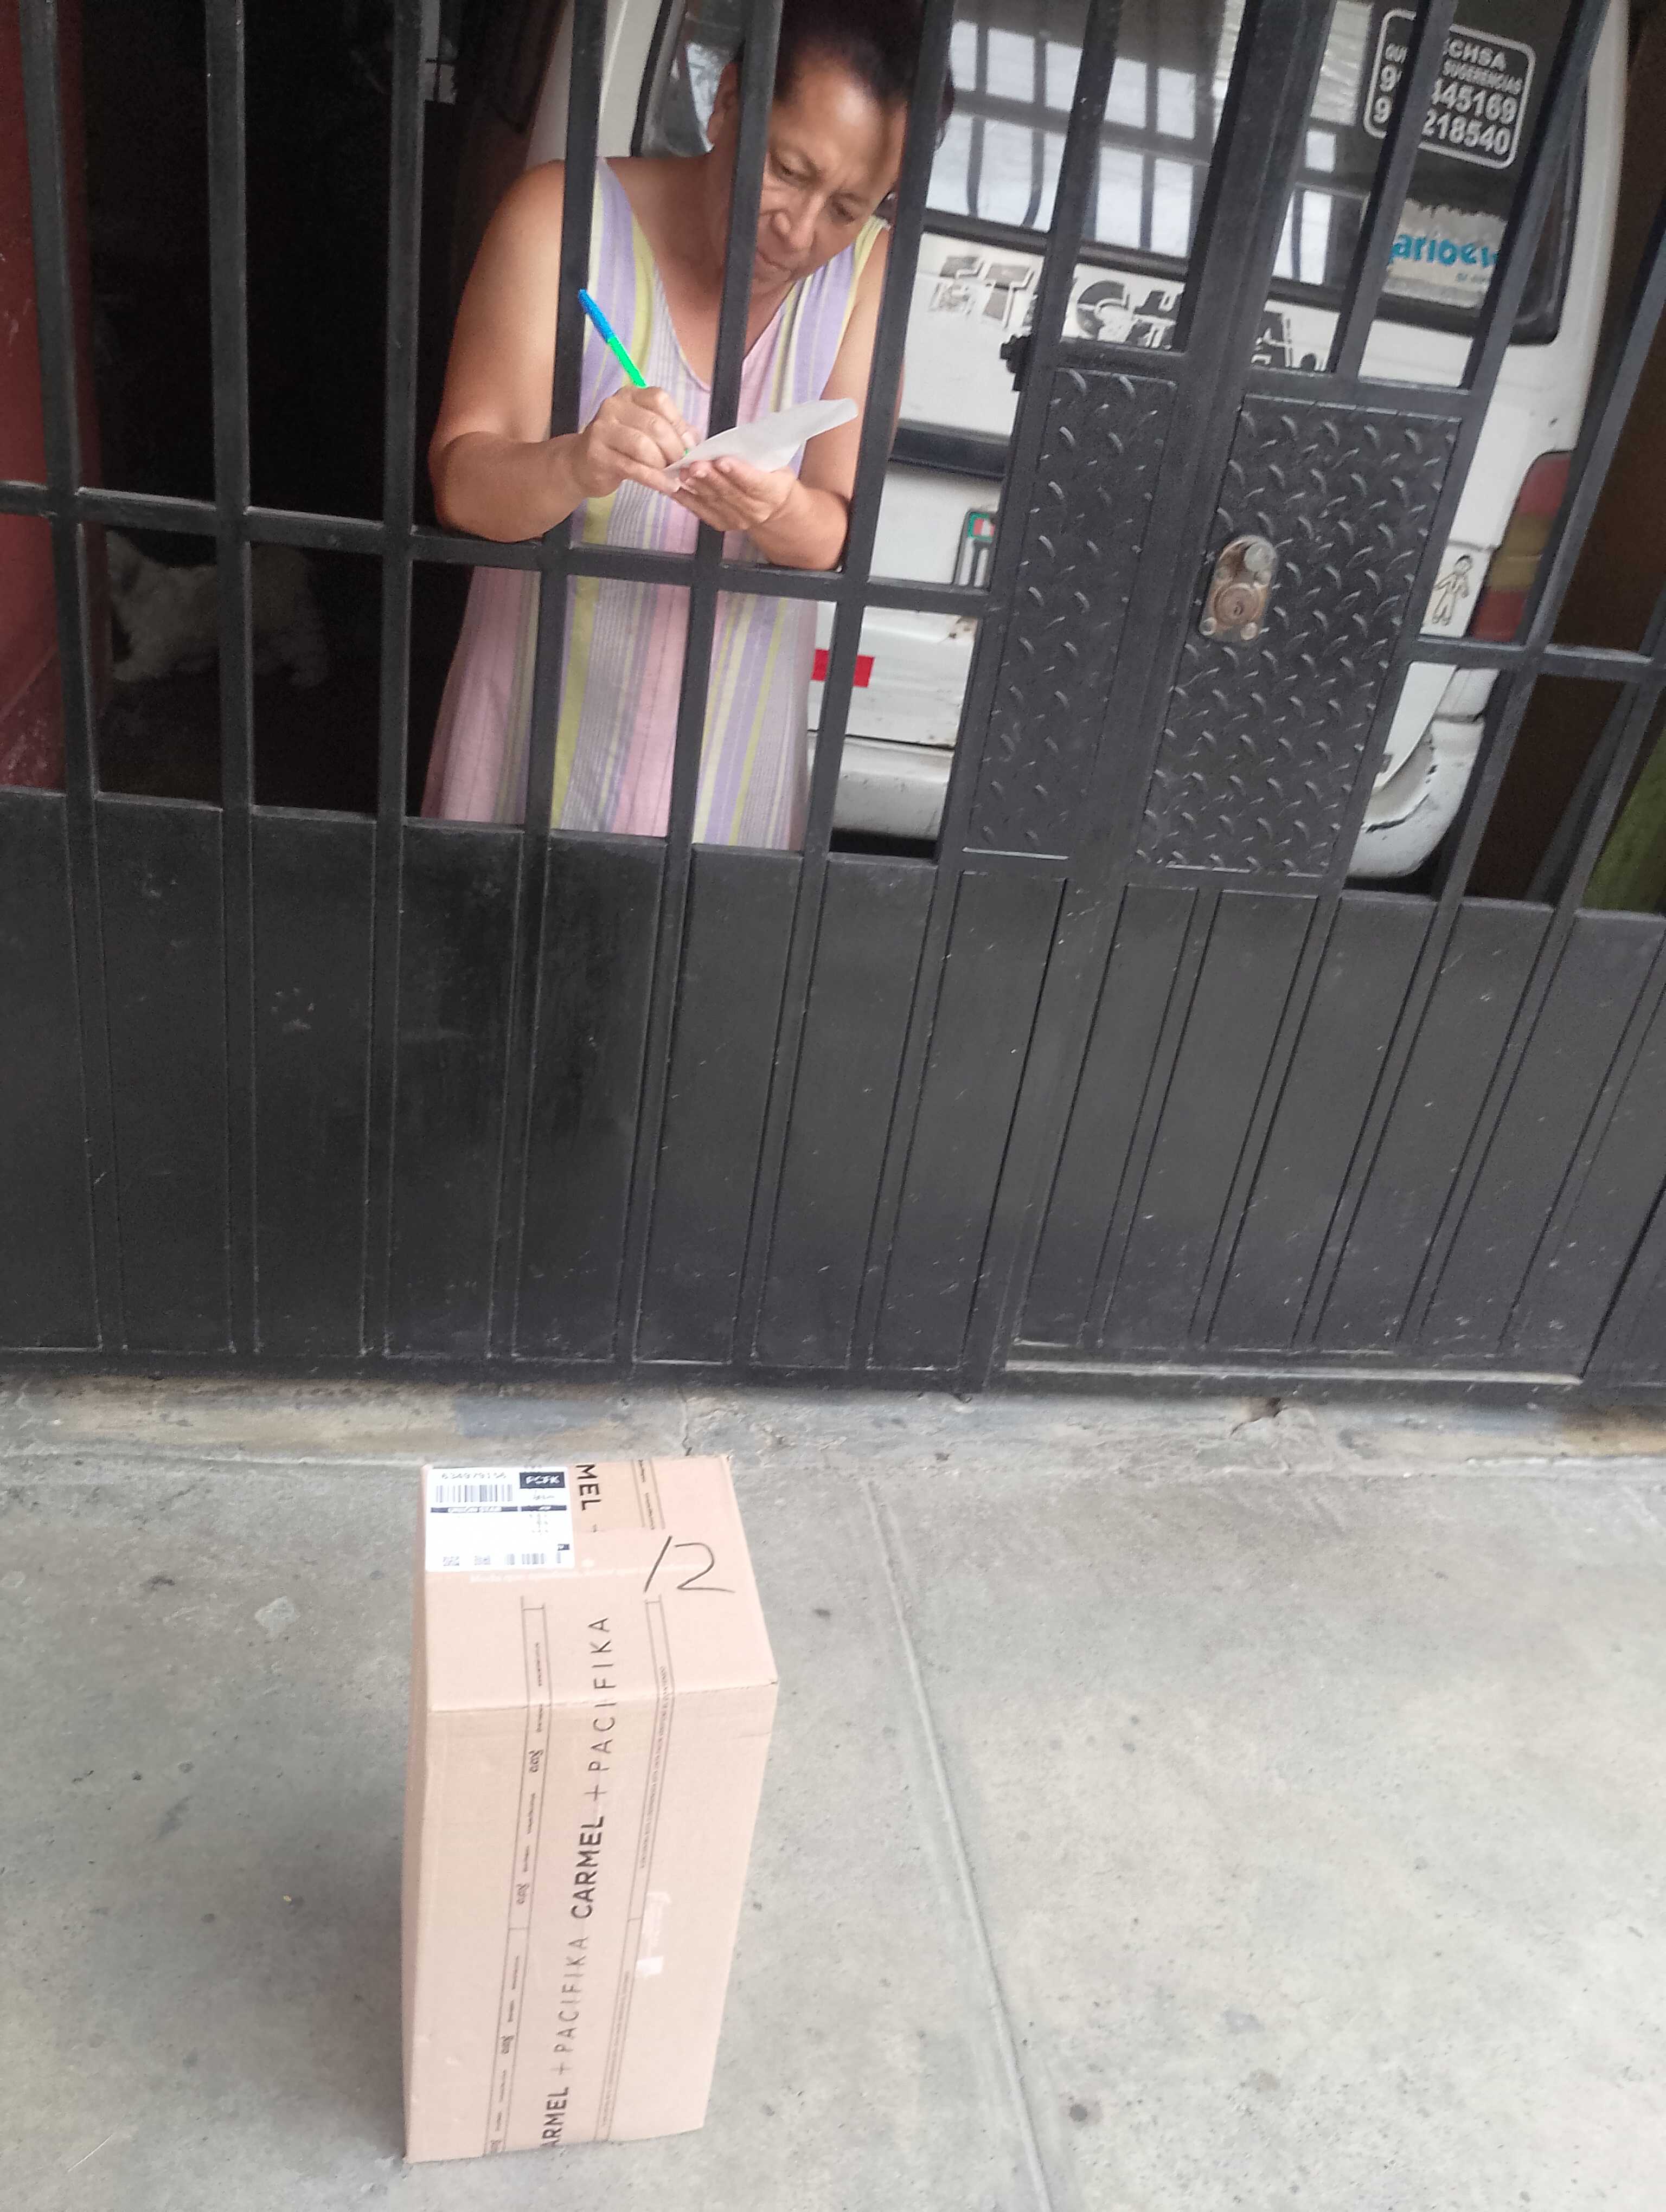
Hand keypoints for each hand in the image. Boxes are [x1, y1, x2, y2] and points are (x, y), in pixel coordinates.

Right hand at [571, 386, 695, 497]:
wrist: (581, 464)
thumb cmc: (619, 448)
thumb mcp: (644, 432)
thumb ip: (670, 431)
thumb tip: (695, 440)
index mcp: (629, 396)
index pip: (659, 400)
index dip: (679, 424)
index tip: (689, 446)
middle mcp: (613, 407)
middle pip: (654, 424)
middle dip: (674, 449)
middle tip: (681, 465)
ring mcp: (602, 430)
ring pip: (643, 445)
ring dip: (663, 465)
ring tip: (672, 476)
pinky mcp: (598, 456)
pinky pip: (634, 468)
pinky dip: (655, 479)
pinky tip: (666, 487)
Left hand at [673, 456, 797, 537]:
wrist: (773, 506)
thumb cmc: (771, 477)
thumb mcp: (775, 463)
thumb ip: (756, 456)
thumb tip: (732, 442)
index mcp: (773, 492)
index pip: (754, 482)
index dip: (737, 471)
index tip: (722, 460)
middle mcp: (756, 510)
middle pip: (729, 492)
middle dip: (710, 477)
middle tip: (695, 464)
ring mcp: (738, 519)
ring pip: (713, 500)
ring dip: (696, 485)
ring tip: (683, 471)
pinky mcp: (721, 523)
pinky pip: (701, 510)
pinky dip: (686, 498)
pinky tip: (675, 487)